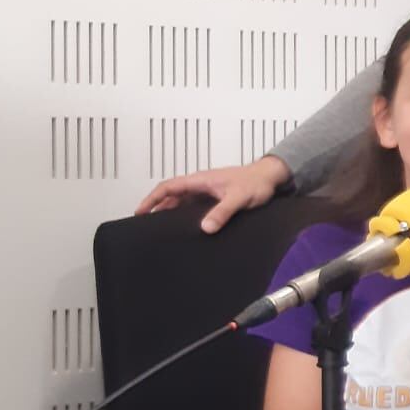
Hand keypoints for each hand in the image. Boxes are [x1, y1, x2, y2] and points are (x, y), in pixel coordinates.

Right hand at [134, 155, 289, 232]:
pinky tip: (186, 230)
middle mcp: (200, 186)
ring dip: (171, 214)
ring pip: (182, 203)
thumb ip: (223, 212)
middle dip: (157, 209)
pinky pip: (194, 208)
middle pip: (171, 197)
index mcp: (200, 180)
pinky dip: (186, 217)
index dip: (151, 199)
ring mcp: (206, 193)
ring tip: (162, 232)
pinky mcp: (214, 200)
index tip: (139, 212)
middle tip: (146, 227)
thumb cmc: (255, 182)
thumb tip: (205, 227)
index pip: (168, 187)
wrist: (270, 178)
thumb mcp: (238, 198)